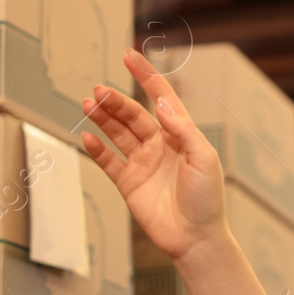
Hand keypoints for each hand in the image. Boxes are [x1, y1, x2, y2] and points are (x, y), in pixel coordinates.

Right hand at [80, 48, 225, 261]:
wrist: (195, 238)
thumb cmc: (207, 199)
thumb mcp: (204, 159)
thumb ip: (184, 130)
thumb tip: (163, 104)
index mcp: (180, 135)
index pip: (161, 98)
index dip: (146, 77)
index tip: (130, 56)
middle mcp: (160, 145)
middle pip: (133, 115)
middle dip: (116, 101)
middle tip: (98, 90)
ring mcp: (143, 164)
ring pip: (118, 133)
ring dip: (103, 118)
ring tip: (88, 104)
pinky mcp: (129, 184)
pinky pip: (108, 161)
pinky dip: (97, 149)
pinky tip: (86, 136)